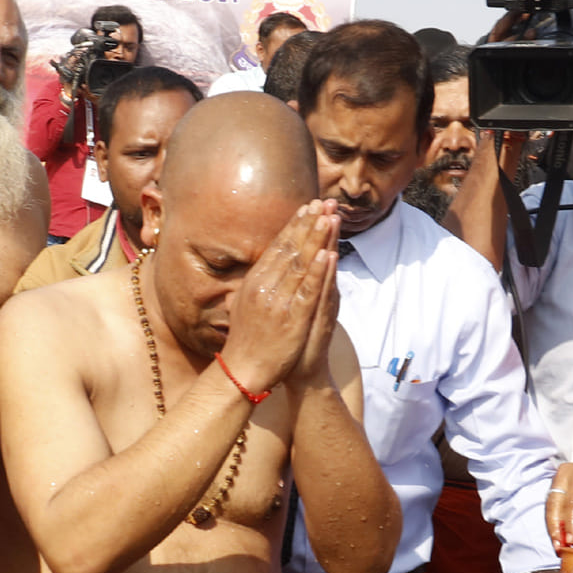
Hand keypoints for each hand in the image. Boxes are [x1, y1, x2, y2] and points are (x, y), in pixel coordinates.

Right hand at [221, 201, 338, 390]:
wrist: (244, 370)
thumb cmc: (247, 340)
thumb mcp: (244, 304)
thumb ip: (256, 284)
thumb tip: (264, 266)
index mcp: (254, 281)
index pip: (277, 246)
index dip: (293, 225)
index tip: (306, 207)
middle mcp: (264, 287)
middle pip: (290, 249)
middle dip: (308, 224)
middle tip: (322, 202)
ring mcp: (278, 302)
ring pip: (300, 264)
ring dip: (316, 239)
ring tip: (328, 217)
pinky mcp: (291, 319)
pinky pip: (307, 291)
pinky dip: (317, 272)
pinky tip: (327, 254)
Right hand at [545, 450, 572, 548]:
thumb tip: (571, 534)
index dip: (570, 524)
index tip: (570, 541)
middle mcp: (566, 473)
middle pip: (555, 504)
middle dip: (556, 529)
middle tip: (559, 548)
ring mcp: (558, 478)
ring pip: (550, 507)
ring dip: (553, 528)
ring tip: (557, 546)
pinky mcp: (554, 485)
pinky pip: (551, 506)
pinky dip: (554, 522)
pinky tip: (558, 537)